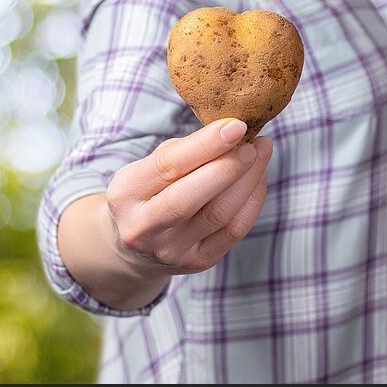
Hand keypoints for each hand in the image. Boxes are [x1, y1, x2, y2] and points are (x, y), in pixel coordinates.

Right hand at [103, 118, 271, 278]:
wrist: (137, 246)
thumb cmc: (149, 193)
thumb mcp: (148, 167)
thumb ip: (183, 151)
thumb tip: (230, 131)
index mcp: (126, 194)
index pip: (168, 165)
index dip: (206, 144)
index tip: (236, 125)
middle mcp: (144, 227)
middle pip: (191, 196)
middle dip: (229, 166)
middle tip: (254, 142)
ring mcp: (171, 250)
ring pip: (219, 214)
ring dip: (248, 180)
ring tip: (261, 153)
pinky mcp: (198, 262)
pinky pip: (234, 231)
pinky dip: (252, 200)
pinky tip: (258, 178)